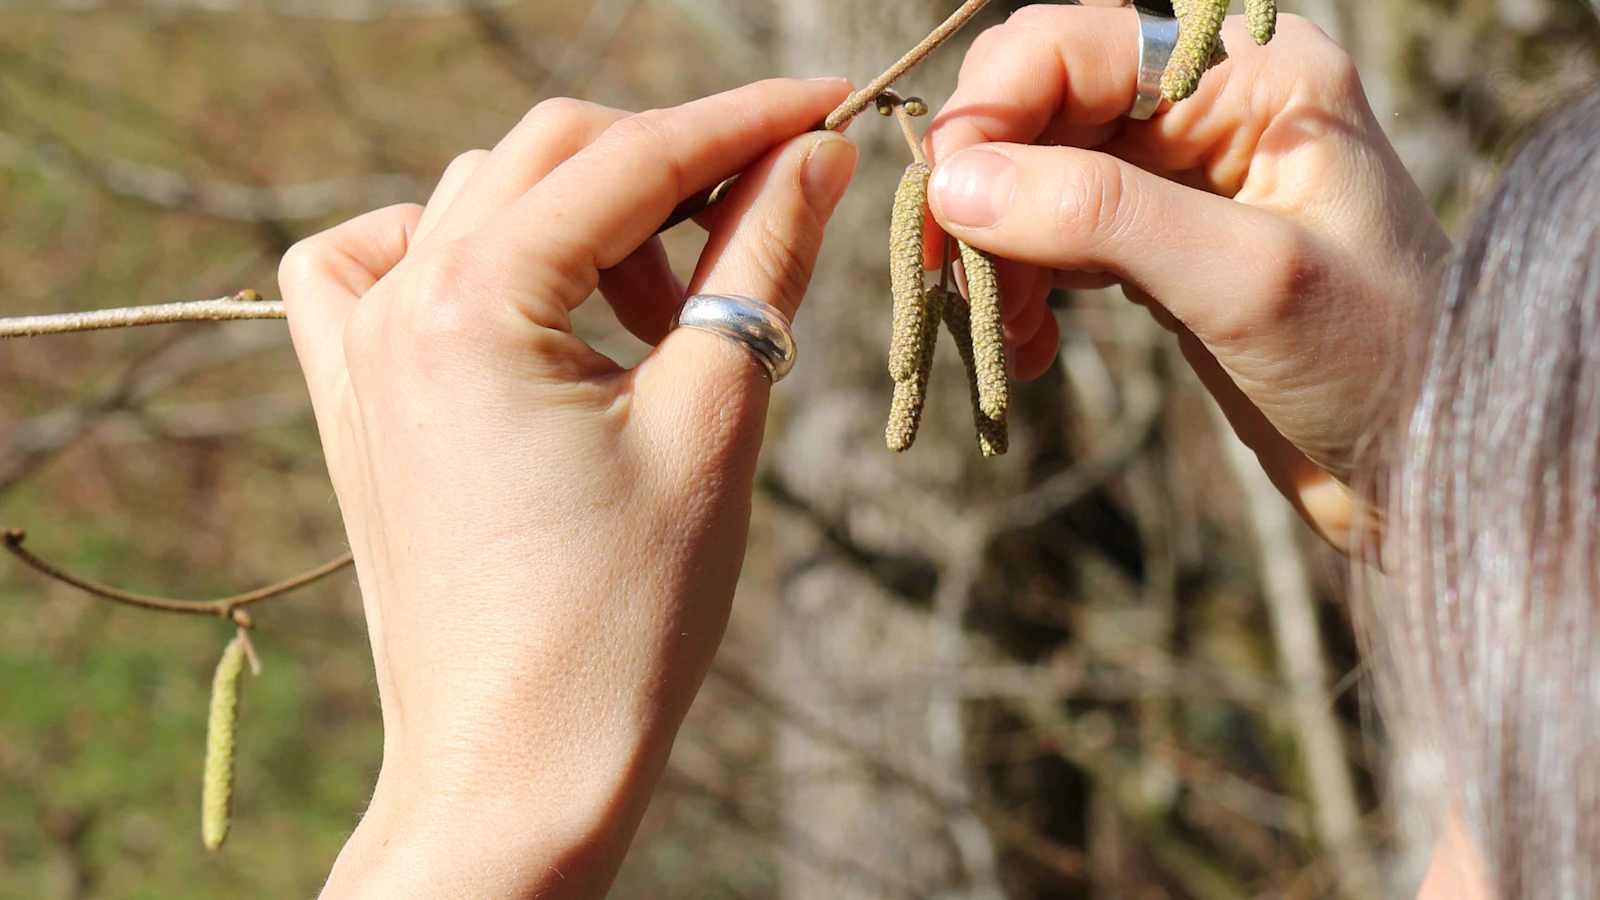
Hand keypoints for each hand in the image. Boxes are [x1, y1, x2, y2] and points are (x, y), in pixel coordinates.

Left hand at [279, 78, 857, 897]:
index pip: (634, 158)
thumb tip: (808, 155)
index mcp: (473, 303)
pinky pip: (374, 263)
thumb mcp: (713, 419)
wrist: (519, 767)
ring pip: (478, 197)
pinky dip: (456, 246)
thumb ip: (758, 262)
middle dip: (671, 164)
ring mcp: (358, 351)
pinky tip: (523, 298)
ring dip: (587, 216)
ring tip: (663, 315)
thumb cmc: (626, 616)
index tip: (828, 105)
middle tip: (766, 220)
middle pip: (551, 153)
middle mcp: (394, 304)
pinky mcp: (354, 401)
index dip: (745, 121)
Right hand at [923, 6, 1450, 549]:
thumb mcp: (1242, 280)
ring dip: (998, 250)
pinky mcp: (1163, 242)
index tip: (942, 200)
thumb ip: (1099, 215)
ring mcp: (1183, 176)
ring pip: (1036, 176)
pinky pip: (1057, 237)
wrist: (1427, 464)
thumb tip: (954, 184)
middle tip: (954, 279)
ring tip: (1004, 334)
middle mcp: (1211, 105)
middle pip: (1042, 107)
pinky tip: (1029, 348)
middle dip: (985, 189)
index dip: (994, 109)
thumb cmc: (1378, 361)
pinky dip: (1024, 286)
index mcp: (1252, 72)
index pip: (1077, 44)